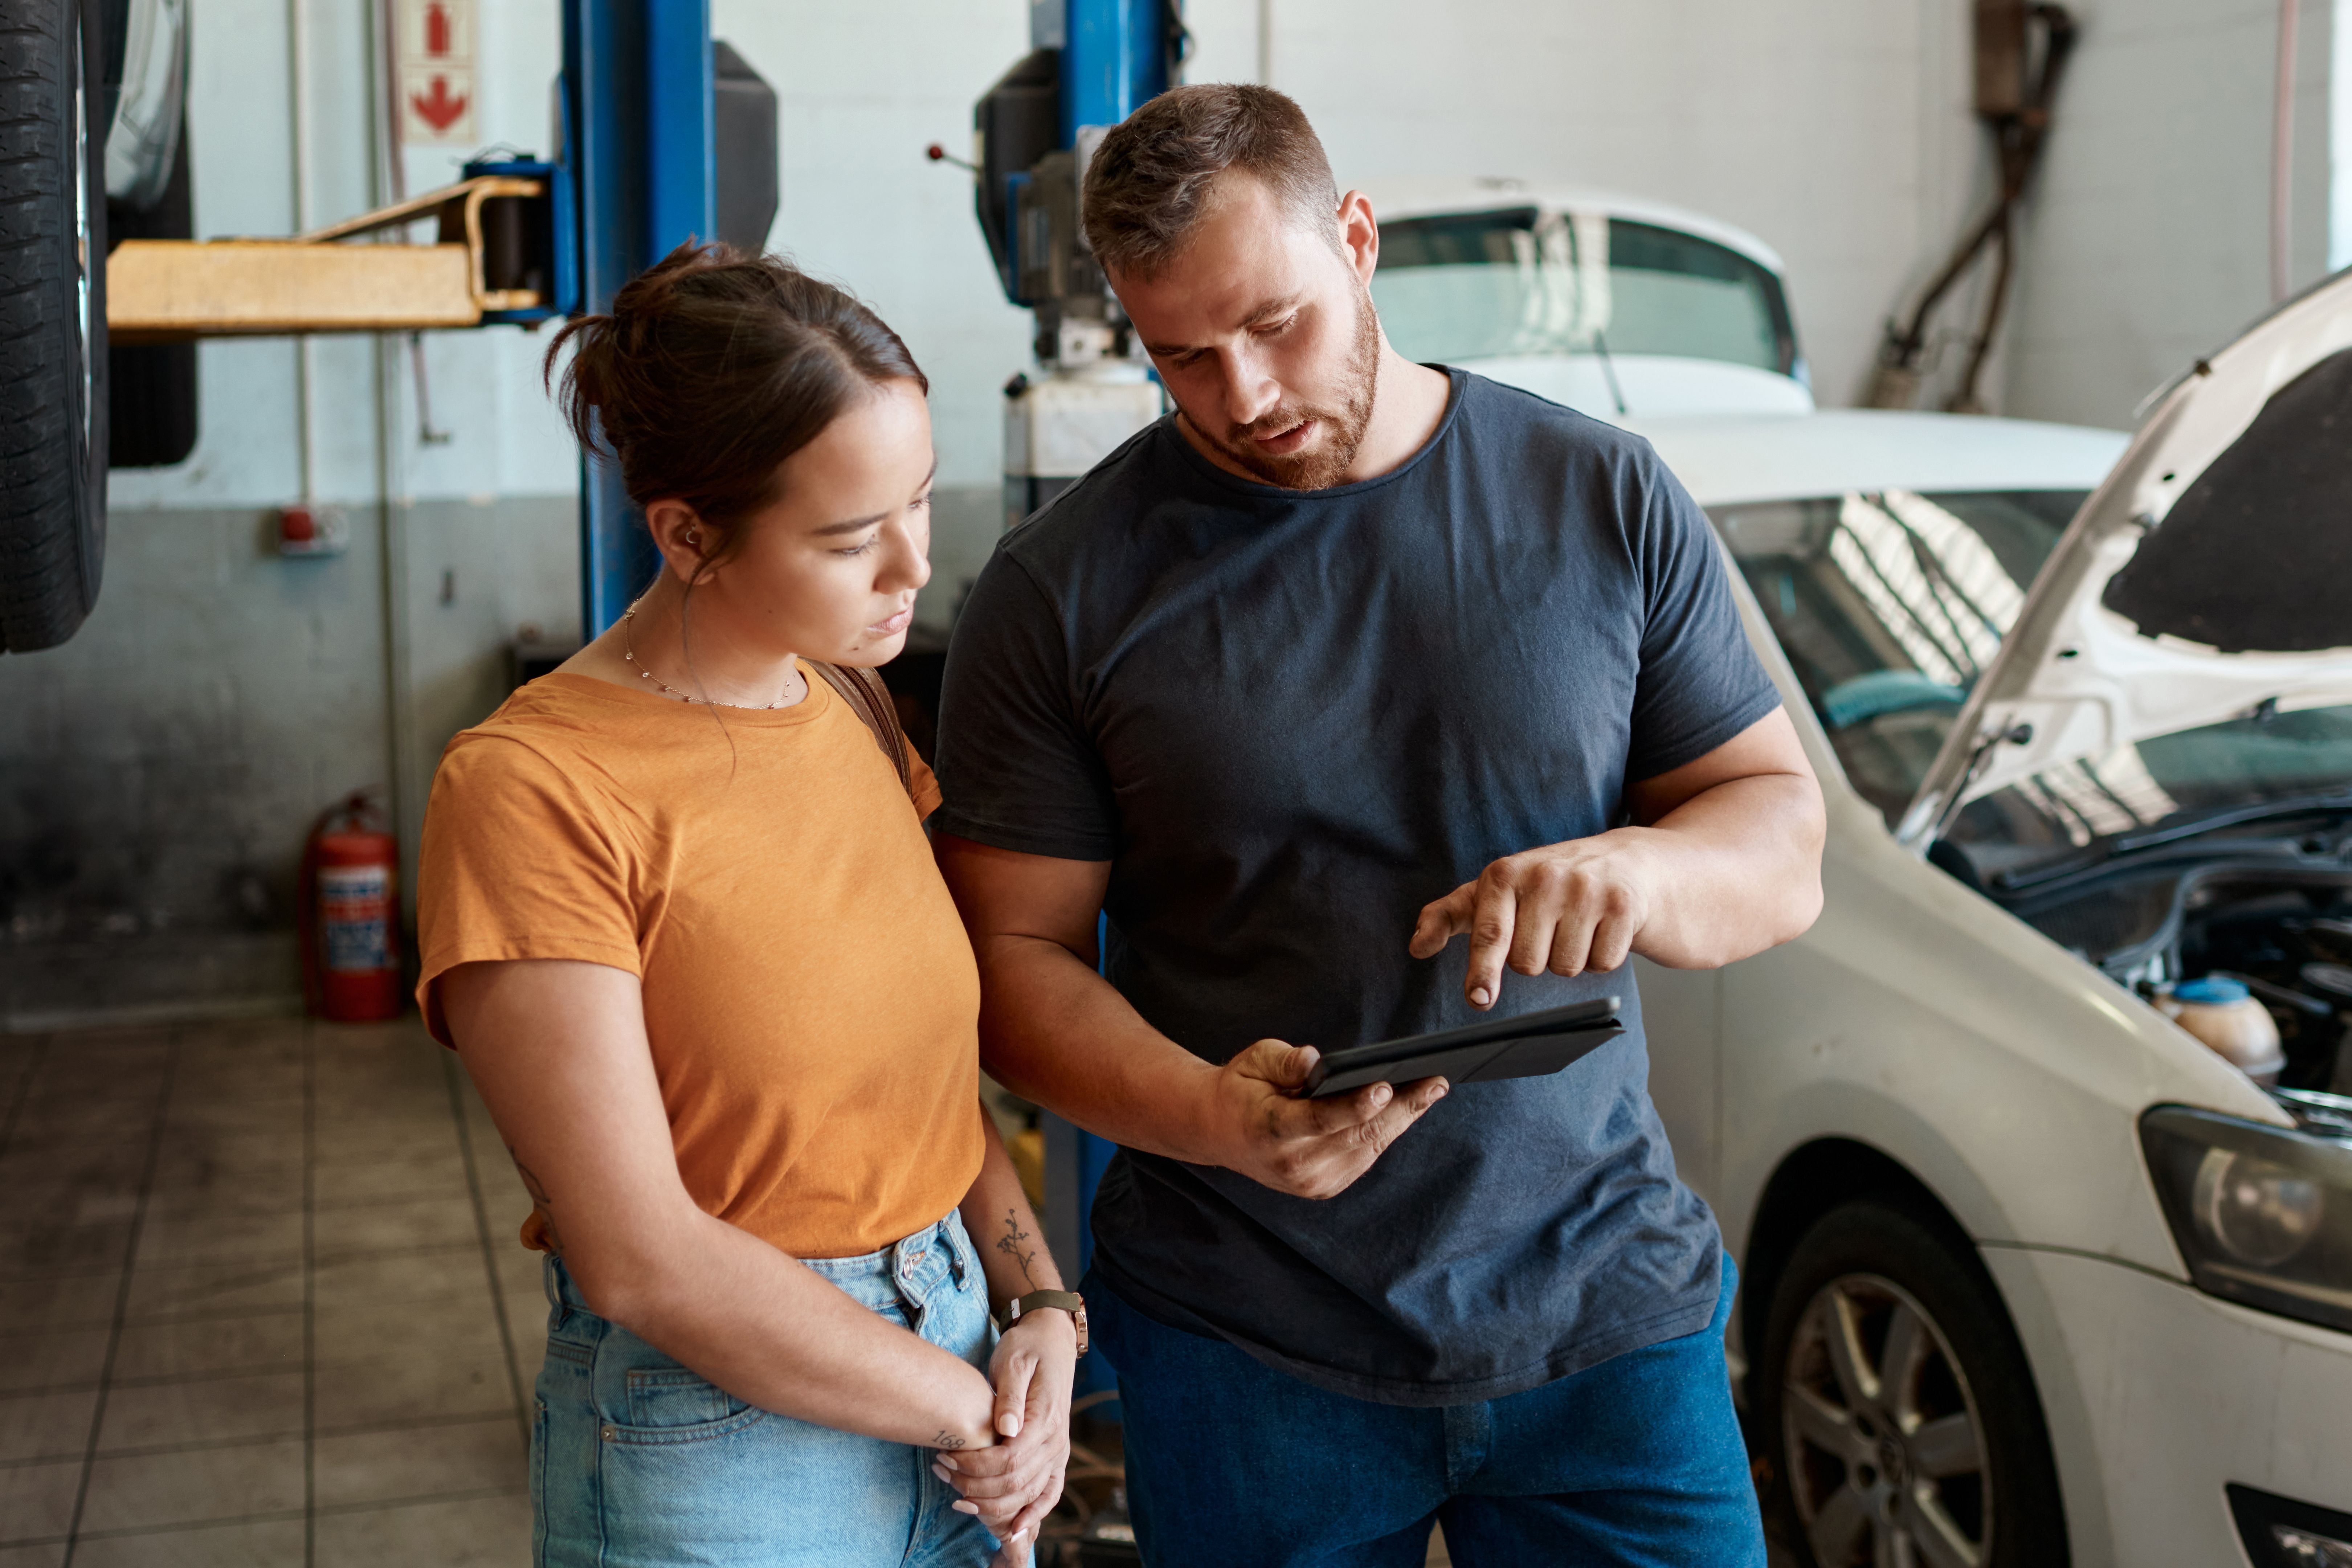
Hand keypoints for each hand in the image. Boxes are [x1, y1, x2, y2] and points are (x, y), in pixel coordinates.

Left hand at [934, 1313, 1077, 1554]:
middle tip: (941, 1472)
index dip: (974, 1466)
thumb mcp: (1014, 1362)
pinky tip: (1014, 1529)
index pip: (1008, 1459)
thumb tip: (1005, 1428)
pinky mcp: (1055, 1455)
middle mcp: (1056, 1441)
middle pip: (1014, 1482)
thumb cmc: (1027, 1347)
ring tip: (956, 1495)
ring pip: (1027, 1494)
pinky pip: (1050, 1493)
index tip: (944, 1458)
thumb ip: (1009, 1396)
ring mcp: (1058, 1451)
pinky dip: (1033, 1514)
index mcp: (1045, 1419)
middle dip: (974, 1486)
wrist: (1050, 1339)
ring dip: (992, 1503)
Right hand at [1202, 1039, 1446, 1199]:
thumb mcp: (1254, 1061)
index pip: (1319, 1120)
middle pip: (1357, 1135)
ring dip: (1403, 1119)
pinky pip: (1365, 1157)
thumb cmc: (1242, 1087)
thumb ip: (1284, 1062)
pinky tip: (1407, 1108)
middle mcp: (1294, 1164)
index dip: (1355, 1105)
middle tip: (1436, 1081)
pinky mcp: (1325, 1188)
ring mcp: (1312, 1182)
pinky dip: (1387, 1132)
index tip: (1385, 1087)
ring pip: (1369, 1147)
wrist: (1220, 1133)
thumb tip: (1315, 1061)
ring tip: (1432, 1089)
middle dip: (1401, 1108)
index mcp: (1271, 1130)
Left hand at [1410, 831, 1655, 1008]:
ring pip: (1565, 968)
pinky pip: (1601, 964)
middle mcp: (1545, 877)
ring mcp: (1586, 890)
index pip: (1490, 932)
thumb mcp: (1496, 889)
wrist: (1626, 860)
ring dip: (1569, 958)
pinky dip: (1601, 956)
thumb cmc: (1547, 882)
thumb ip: (1450, 915)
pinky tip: (1602, 928)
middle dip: (1536, 957)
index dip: (1483, 970)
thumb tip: (1416, 947)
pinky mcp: (1622, 907)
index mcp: (1505, 873)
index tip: (1479, 999)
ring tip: (1576, 925)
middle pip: (1527, 964)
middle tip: (1548, 928)